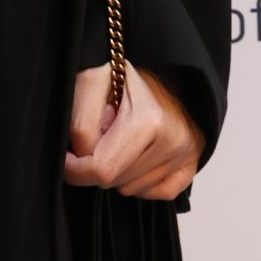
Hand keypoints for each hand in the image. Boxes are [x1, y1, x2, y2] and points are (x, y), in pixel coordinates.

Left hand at [64, 63, 202, 201]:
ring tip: (120, 137)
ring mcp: (187, 153)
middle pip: (115, 182)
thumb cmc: (120, 73)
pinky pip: (159, 193)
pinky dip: (140, 183)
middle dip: (97, 163)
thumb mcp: (90, 82)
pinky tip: (133, 158)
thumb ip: (81, 123)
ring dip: (118, 171)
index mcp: (149, 120)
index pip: (103, 170)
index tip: (67, 156)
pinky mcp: (193, 162)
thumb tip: (84, 158)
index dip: (75, 169)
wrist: (159, 67)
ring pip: (133, 189)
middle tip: (100, 132)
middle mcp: (174, 140)